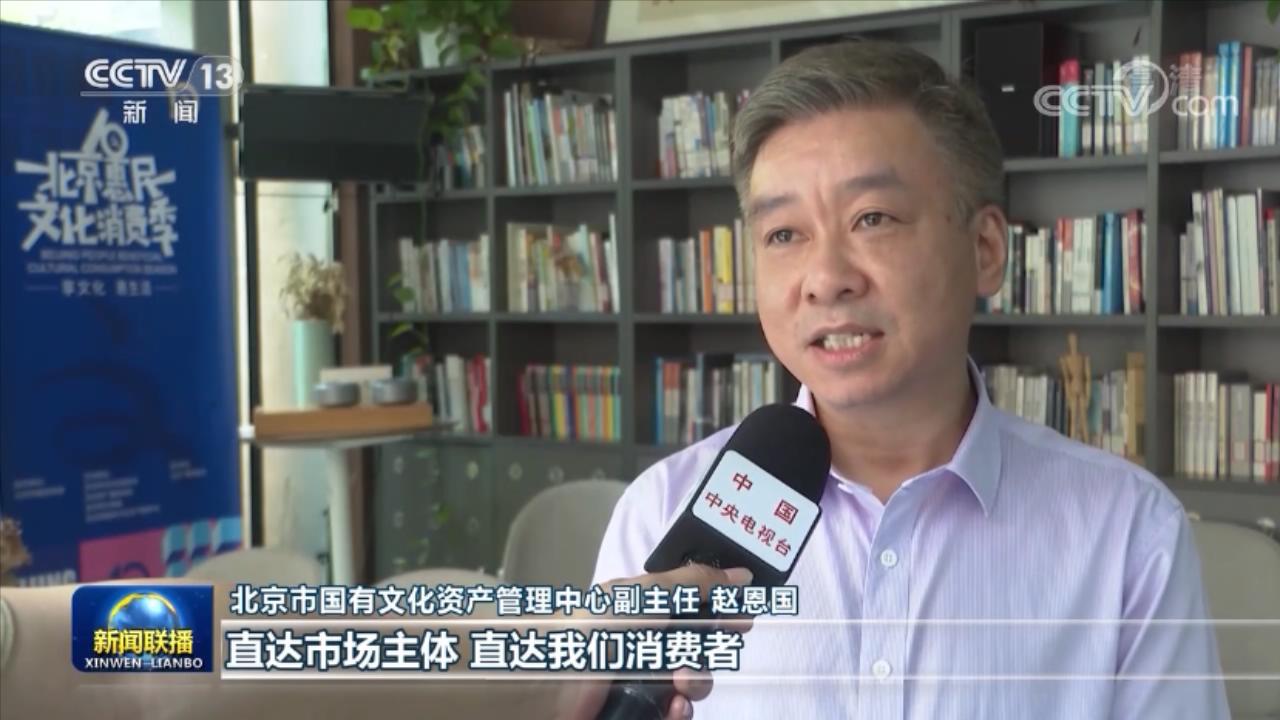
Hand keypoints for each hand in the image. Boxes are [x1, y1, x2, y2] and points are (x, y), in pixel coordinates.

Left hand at [556, 563, 754, 719]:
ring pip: (691, 684)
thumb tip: (742, 574)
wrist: (546, 684)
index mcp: (644, 608)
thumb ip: (693, 584)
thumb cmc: (592, 630)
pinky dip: (679, 713)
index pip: (695, 607)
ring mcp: (642, 679)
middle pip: (699, 648)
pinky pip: (675, 713)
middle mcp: (645, 641)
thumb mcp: (643, 596)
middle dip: (708, 654)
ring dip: (696, 685)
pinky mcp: (638, 711)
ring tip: (680, 687)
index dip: (721, 612)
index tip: (744, 619)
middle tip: (702, 656)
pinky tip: (672, 709)